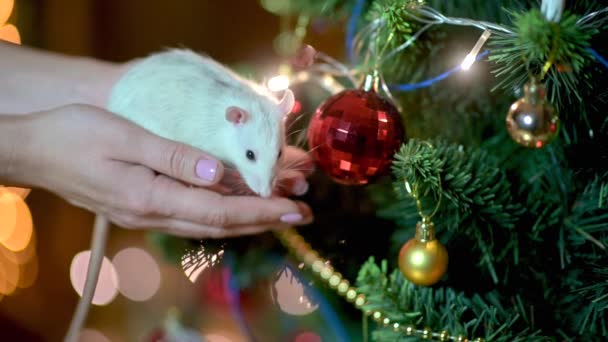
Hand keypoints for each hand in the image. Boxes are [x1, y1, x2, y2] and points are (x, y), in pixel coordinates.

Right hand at [7, 104, 312, 237]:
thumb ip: (173, 157)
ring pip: (209, 223)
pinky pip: (193, 215)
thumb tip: (219, 175)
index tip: (294, 209)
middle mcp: (153, 213)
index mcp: (151, 197)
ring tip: (280, 213)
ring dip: (248, 220)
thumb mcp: (124, 137)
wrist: (33, 151)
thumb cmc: (74, 136)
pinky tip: (237, 208)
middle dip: (264, 220)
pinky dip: (223, 214)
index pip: (219, 211)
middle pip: (221, 224)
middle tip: (302, 214)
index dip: (261, 211)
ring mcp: (148, 213)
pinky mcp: (143, 206)